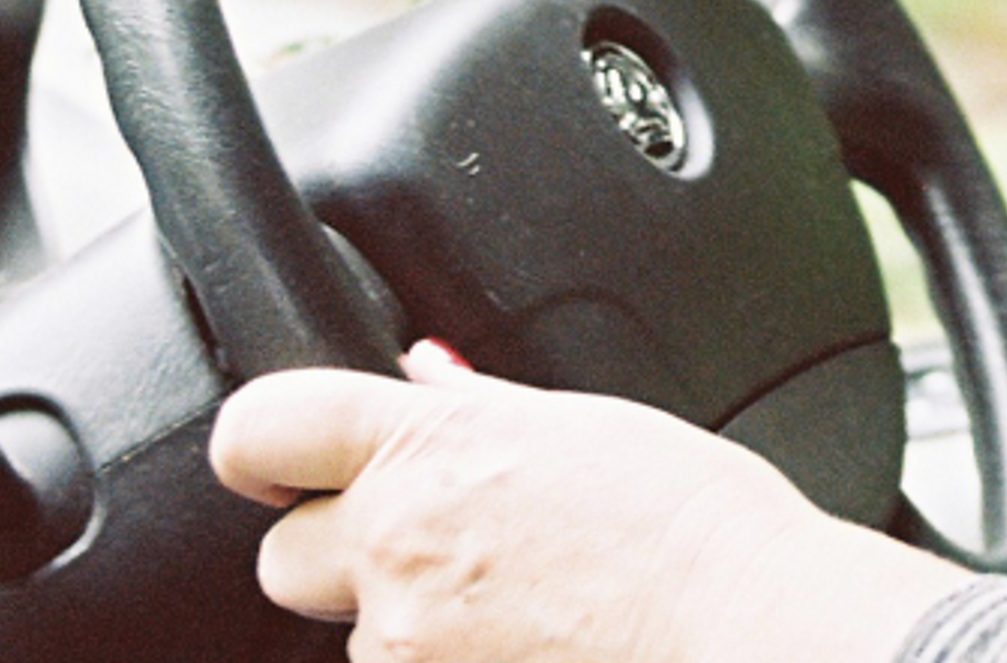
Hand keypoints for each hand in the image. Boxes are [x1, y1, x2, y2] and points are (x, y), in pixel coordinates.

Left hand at [210, 341, 964, 662]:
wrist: (745, 631)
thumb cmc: (694, 527)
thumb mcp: (588, 427)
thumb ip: (481, 407)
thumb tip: (424, 371)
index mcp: (427, 450)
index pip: (261, 428)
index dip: (266, 442)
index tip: (286, 460)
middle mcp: (396, 548)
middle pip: (287, 555)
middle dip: (345, 553)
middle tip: (439, 549)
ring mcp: (406, 644)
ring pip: (360, 637)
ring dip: (415, 624)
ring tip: (523, 607)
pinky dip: (454, 661)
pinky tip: (533, 643)